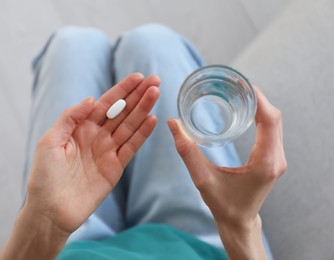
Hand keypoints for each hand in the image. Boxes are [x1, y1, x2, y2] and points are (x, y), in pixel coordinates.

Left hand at [25, 73, 159, 233]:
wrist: (50, 210)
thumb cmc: (44, 177)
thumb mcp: (50, 142)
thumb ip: (70, 118)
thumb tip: (91, 99)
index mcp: (81, 127)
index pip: (106, 103)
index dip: (122, 90)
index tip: (138, 77)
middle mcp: (97, 136)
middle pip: (122, 112)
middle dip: (138, 96)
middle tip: (155, 81)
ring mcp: (107, 152)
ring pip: (130, 126)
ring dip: (144, 110)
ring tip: (157, 94)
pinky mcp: (115, 168)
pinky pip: (131, 148)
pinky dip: (142, 135)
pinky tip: (152, 120)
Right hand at [167, 86, 285, 258]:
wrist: (238, 222)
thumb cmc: (222, 204)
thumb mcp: (202, 178)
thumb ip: (186, 150)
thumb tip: (173, 123)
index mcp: (264, 163)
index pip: (270, 121)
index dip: (259, 99)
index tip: (244, 84)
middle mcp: (276, 159)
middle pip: (275, 119)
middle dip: (258, 99)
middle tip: (237, 85)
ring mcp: (277, 159)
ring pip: (275, 124)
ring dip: (260, 107)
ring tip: (240, 94)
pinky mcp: (273, 159)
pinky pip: (272, 131)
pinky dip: (261, 117)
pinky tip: (247, 111)